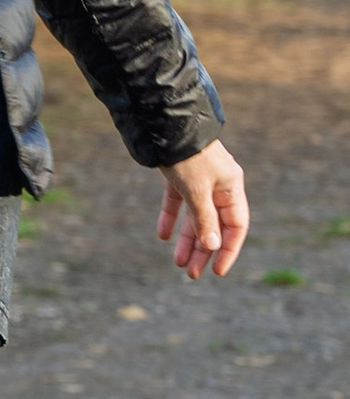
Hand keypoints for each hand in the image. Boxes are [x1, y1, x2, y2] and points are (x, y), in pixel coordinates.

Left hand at [156, 140, 247, 280]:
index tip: (217, 271)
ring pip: (195, 217)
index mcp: (231, 187)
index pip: (236, 226)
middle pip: (214, 225)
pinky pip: (177, 202)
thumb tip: (211, 247)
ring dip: (187, 240)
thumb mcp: (197, 190)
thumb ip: (204, 218)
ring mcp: (199, 181)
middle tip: (192, 274)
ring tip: (177, 263)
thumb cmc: (187, 155)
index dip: (228, 249)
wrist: (165, 124)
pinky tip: (162, 236)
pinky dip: (170, 218)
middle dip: (203, 251)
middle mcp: (218, 185)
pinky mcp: (179, 176)